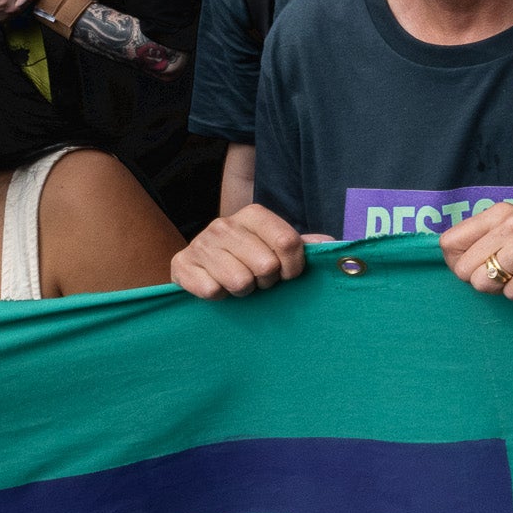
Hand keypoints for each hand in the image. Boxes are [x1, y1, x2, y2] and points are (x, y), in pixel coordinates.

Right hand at [172, 205, 313, 297]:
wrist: (201, 268)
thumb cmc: (249, 259)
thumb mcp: (278, 249)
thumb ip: (305, 246)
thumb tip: (331, 245)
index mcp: (253, 214)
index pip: (288, 243)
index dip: (293, 268)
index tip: (287, 275)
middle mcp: (224, 224)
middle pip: (266, 266)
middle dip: (266, 281)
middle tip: (257, 279)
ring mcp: (200, 243)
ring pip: (240, 282)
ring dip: (243, 291)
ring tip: (238, 282)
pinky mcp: (181, 265)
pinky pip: (212, 291)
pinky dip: (219, 297)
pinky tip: (217, 286)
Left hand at [438, 203, 512, 298]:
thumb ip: (483, 236)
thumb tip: (449, 259)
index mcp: (499, 212)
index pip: (449, 242)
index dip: (455, 262)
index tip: (471, 267)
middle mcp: (512, 224)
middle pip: (463, 268)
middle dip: (477, 280)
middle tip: (500, 275)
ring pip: (483, 283)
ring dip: (499, 289)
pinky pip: (512, 293)